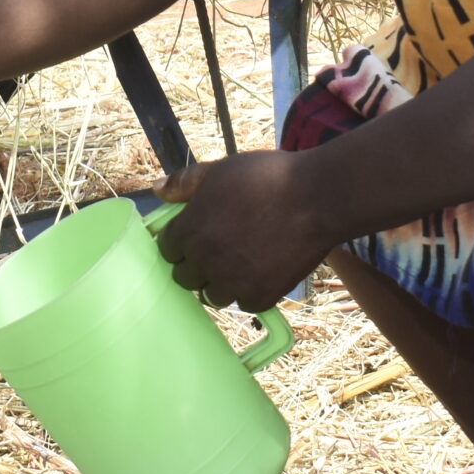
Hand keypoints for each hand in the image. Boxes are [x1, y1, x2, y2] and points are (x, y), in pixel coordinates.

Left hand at [153, 152, 335, 311]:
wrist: (316, 198)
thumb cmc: (269, 177)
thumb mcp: (222, 169)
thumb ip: (185, 182)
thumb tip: (156, 190)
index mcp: (191, 229)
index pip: (167, 250)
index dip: (180, 242)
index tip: (195, 236)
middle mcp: (206, 261)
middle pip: (185, 278)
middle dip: (197, 265)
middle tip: (219, 249)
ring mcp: (233, 282)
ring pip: (212, 295)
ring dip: (221, 282)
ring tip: (241, 262)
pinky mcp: (261, 296)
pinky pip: (244, 303)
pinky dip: (250, 291)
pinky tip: (261, 270)